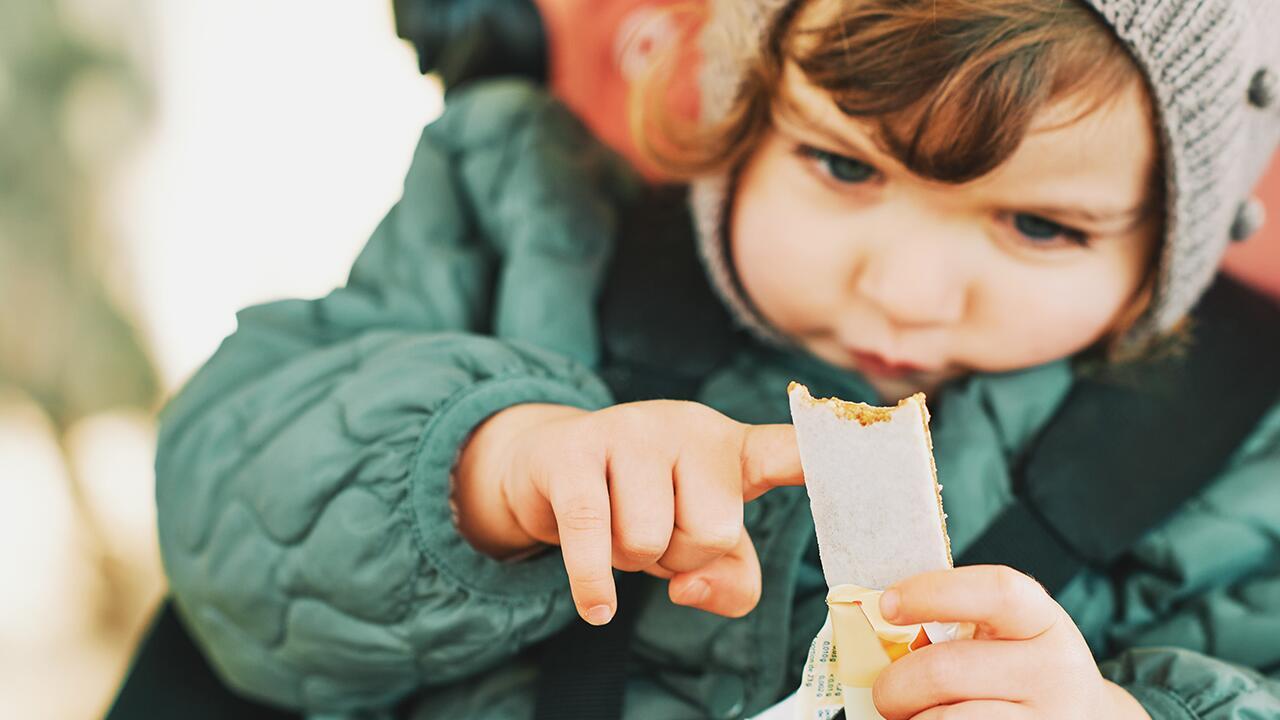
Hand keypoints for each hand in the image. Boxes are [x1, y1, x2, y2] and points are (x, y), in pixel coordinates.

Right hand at [453, 401, 802, 624]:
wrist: (550, 469)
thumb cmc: (642, 507)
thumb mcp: (699, 548)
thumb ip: (728, 580)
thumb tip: (690, 588)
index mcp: (734, 448)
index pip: (793, 450)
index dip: (830, 455)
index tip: (880, 439)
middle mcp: (689, 427)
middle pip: (713, 532)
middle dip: (679, 557)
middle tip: (657, 536)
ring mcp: (630, 431)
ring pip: (649, 538)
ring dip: (629, 561)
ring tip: (617, 531)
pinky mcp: (574, 451)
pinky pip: (592, 532)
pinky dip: (594, 582)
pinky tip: (597, 606)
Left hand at [872, 566, 1150, 719]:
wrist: (1082, 717)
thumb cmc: (1016, 668)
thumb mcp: (1005, 634)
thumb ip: (955, 626)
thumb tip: (873, 630)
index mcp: (1041, 620)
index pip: (995, 591)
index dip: (933, 592)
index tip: (887, 604)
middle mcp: (1054, 670)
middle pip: (945, 670)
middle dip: (895, 684)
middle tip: (885, 692)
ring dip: (911, 719)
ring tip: (911, 714)